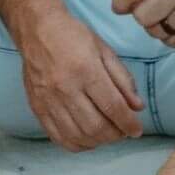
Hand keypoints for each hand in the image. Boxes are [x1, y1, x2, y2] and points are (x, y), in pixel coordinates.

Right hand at [20, 15, 143, 150]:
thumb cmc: (74, 36)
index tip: (137, 130)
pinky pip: (58, 137)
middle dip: (115, 135)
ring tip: (108, 135)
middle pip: (95, 126)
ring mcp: (49, 100)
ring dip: (98, 142)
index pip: (113, 106)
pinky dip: (76, 144)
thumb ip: (123, 79)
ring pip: (78, 136)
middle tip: (123, 132)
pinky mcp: (37, 108)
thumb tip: (137, 107)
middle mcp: (66, 88)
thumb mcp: (104, 50)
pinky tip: (87, 139)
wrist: (37, 30)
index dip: (128, 123)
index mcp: (86, 70)